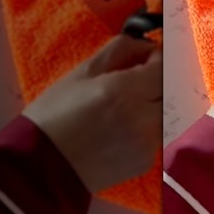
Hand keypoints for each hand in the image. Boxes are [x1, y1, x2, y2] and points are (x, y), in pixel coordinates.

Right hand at [23, 35, 161, 192]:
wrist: (40, 169)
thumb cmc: (53, 117)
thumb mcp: (80, 75)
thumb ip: (118, 52)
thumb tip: (146, 44)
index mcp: (123, 90)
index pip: (165, 68)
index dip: (161, 60)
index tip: (151, 58)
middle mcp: (141, 116)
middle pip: (173, 91)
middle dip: (162, 81)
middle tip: (145, 79)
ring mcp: (147, 142)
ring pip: (169, 114)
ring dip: (159, 104)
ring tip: (134, 105)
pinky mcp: (146, 161)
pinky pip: (158, 135)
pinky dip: (150, 127)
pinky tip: (127, 129)